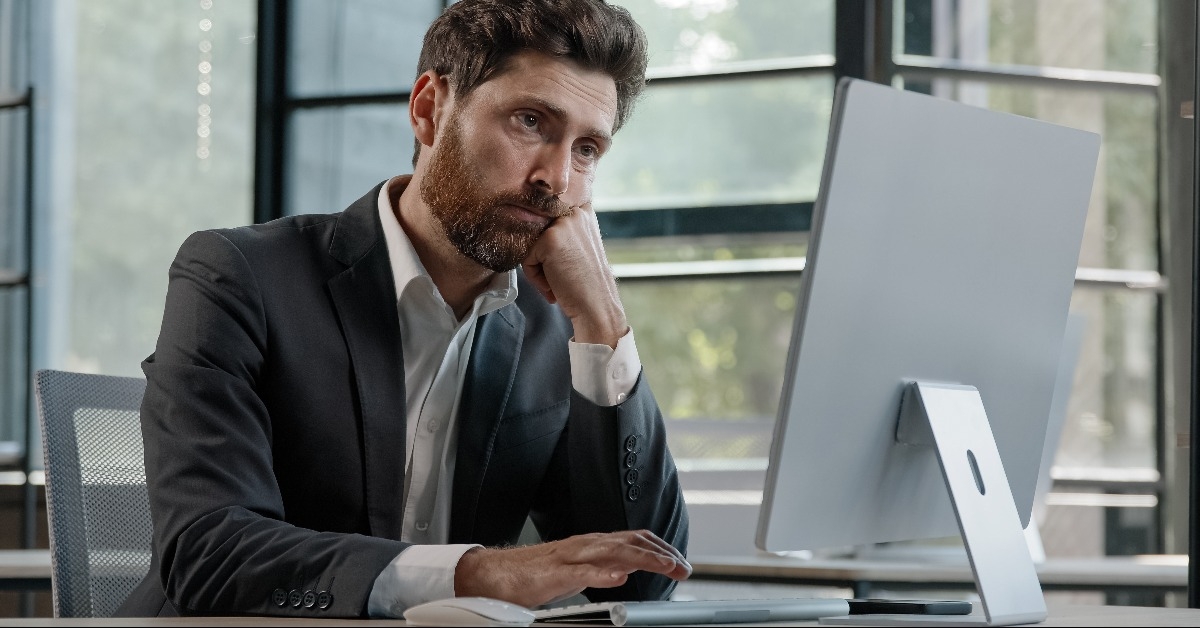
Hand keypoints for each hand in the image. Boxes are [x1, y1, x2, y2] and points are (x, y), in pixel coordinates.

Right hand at [453, 530, 690, 607]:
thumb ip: (601, 568)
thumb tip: (627, 570)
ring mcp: (569, 558)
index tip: (680, 563)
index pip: (634, 539)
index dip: (660, 549)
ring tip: (665, 567)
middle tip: (684, 568)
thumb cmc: (531, 575)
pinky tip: (619, 577)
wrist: (492, 575)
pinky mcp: (552, 574)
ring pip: (612, 550)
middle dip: (661, 553)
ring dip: (643, 558)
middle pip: (630, 541)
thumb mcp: (576, 571)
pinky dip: (601, 573)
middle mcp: (583, 545)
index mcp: (590, 545)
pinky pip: (580, 571)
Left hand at [523, 203, 626, 347]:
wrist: (597, 306)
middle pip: (538, 233)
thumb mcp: (580, 246)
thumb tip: (527, 225)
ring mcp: (563, 224)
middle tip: (562, 277)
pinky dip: (535, 277)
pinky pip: (527, 259)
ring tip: (558, 282)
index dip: (551, 248)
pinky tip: (555, 285)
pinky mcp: (549, 239)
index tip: (565, 264)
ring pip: (531, 245)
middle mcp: (576, 211)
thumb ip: (562, 232)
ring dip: (539, 268)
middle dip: (544, 258)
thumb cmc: (586, 283)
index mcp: (584, 210)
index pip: (547, 220)